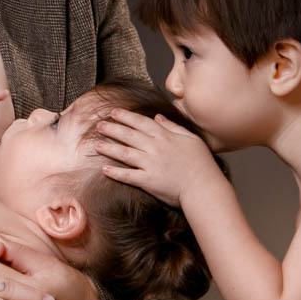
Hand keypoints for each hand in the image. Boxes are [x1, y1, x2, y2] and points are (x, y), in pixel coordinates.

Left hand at [94, 108, 220, 206]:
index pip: (141, 122)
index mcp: (165, 137)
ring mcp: (151, 165)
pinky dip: (115, 173)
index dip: (126, 116)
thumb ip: (173, 126)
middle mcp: (155, 148)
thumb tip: (158, 117)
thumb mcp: (190, 139)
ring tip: (96, 144)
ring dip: (109, 148)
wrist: (204, 187)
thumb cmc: (201, 164)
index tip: (113, 112)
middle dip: (112, 129)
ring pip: (125, 153)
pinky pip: (128, 176)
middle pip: (129, 135)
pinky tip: (104, 169)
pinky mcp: (148, 181)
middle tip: (99, 125)